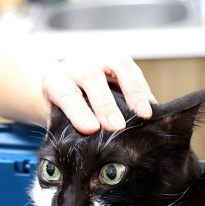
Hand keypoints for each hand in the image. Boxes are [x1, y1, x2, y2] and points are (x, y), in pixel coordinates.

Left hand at [42, 53, 156, 133]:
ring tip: (144, 114)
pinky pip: (133, 69)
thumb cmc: (63, 104)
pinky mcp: (117, 57)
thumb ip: (64, 127)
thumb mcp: (57, 114)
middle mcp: (75, 63)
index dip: (79, 111)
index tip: (91, 129)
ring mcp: (98, 56)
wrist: (69, 79)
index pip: (65, 93)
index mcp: (54, 78)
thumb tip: (75, 148)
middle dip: (106, 104)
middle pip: (91, 78)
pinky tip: (150, 106)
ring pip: (117, 66)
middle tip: (117, 126)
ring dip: (134, 91)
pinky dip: (143, 89)